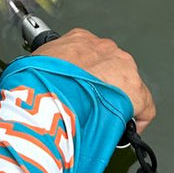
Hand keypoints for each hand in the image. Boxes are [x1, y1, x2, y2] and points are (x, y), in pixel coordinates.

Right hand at [32, 28, 155, 133]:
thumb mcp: (31, 67)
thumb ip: (40, 70)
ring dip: (114, 104)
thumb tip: (30, 84)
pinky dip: (134, 121)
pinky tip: (120, 133)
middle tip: (89, 110)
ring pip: (125, 88)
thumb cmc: (34, 82)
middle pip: (109, 70)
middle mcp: (103, 48)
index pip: (88, 55)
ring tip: (100, 122)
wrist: (46, 94)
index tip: (79, 92)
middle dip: (101, 90)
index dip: (84, 78)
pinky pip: (143, 107)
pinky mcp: (135, 89)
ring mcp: (122, 66)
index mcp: (78, 40)